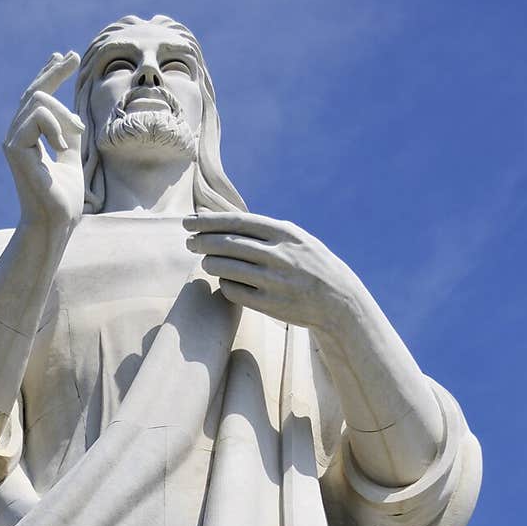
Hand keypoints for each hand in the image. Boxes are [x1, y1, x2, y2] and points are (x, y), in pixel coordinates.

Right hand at [3, 51, 84, 230]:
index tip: (63, 55)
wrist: (56, 221)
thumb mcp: (71, 157)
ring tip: (76, 132)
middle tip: (71, 56)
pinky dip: (55, 126)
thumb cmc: (64, 197)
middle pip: (33, 91)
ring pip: (37, 100)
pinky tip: (61, 145)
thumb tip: (73, 116)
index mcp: (28, 137)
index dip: (49, 75)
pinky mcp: (13, 146)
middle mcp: (16, 135)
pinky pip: (37, 116)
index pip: (35, 98)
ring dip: (62, 113)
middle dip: (54, 72)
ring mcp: (12, 140)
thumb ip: (69, 136)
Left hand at [184, 211, 362, 332]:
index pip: (237, 222)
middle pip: (227, 244)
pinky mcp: (270, 304)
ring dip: (209, 263)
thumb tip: (224, 220)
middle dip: (202, 242)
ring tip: (204, 261)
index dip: (209, 222)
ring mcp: (274, 281)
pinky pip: (234, 291)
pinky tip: (224, 280)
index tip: (189, 222)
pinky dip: (224, 284)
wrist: (338, 300)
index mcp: (285, 233)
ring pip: (226, 268)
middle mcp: (279, 255)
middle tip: (188, 242)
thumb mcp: (296, 239)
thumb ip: (265, 230)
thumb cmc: (309, 265)